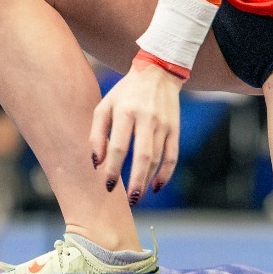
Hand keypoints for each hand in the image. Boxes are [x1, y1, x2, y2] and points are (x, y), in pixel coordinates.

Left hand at [91, 57, 182, 204]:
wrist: (157, 72)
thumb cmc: (124, 93)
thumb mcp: (105, 106)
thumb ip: (97, 134)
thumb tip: (97, 163)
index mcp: (126, 111)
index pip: (120, 147)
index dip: (114, 169)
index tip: (108, 186)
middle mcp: (147, 118)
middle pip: (143, 156)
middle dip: (136, 181)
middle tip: (130, 201)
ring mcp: (164, 123)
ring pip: (158, 158)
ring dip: (148, 180)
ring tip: (137, 196)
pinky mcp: (175, 128)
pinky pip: (173, 155)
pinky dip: (166, 173)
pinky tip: (156, 186)